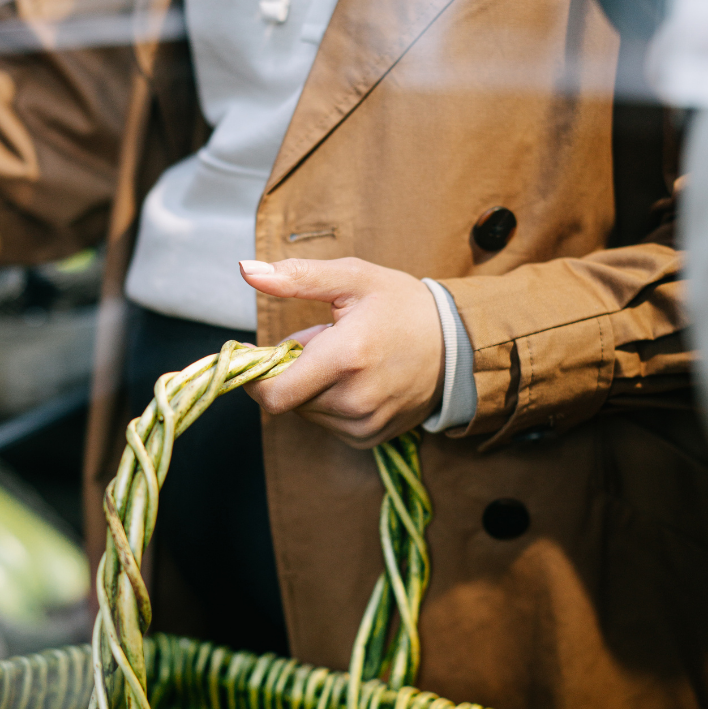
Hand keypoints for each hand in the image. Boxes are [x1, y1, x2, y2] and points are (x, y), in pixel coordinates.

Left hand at [239, 257, 443, 447]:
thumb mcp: (353, 278)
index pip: (273, 393)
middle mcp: (354, 399)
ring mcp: (364, 423)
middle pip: (288, 399)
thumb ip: (297, 277)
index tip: (256, 353)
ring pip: (306, 411)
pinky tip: (357, 380)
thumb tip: (248, 271)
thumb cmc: (403, 306)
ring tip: (346, 360)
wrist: (459, 346)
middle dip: (291, 372)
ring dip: (311, 387)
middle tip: (321, 344)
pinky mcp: (369, 437)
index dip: (255, 376)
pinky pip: (327, 424)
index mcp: (346, 357)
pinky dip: (330, 402)